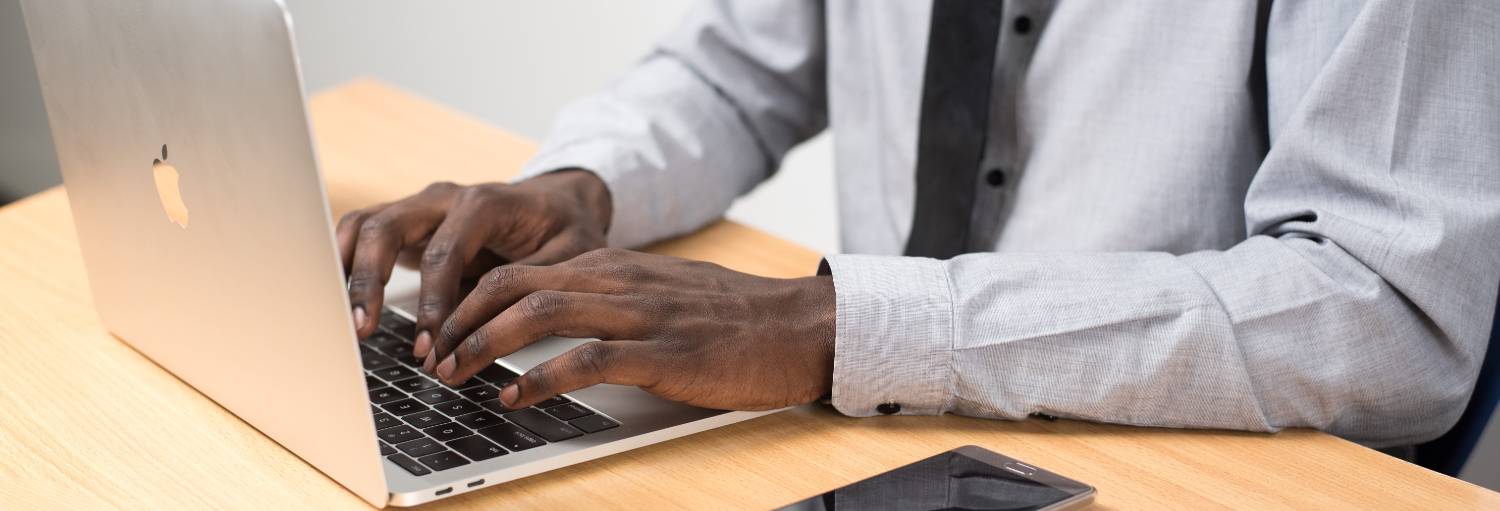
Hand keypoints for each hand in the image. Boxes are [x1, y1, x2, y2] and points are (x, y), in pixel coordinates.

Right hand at [336, 170, 611, 363]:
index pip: (444, 252)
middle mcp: (443, 198)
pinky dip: (344, 264)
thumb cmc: (565, 229)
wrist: (558, 201)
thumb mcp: (568, 256)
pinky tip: (337, 302)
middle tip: (362, 330)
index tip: (430, 344)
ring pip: (364, 226)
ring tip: (342, 321)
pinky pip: (362, 235)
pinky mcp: (406, 224)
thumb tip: (497, 326)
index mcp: (484, 202)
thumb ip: (532, 284)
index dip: (432, 302)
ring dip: (347, 272)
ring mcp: (419, 207)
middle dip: (370, 281)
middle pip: (388, 227)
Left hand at [427, 248, 835, 410]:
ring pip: (540, 312)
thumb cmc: (733, 318)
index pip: (520, 270)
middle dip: (459, 319)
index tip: (440, 333)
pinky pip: (587, 358)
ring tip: (454, 374)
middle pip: (514, 284)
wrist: (800, 326)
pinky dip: (540, 377)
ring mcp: (641, 315)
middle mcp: (620, 281)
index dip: (468, 300)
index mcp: (615, 267)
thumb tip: (555, 320)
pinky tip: (514, 397)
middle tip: (431, 357)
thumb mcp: (662, 293)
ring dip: (484, 344)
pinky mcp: (664, 354)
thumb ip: (611, 299)